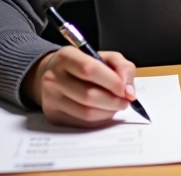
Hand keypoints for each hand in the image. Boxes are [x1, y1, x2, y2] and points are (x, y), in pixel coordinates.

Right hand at [22, 46, 137, 126]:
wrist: (54, 75)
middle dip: (113, 101)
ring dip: (108, 112)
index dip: (111, 81)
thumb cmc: (84, 65)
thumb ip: (122, 67)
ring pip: (86, 112)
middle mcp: (53, 78)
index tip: (124, 89)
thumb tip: (129, 92)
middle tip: (125, 100)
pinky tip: (103, 111)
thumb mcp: (105, 57)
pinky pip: (82, 123)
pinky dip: (99, 120)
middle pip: (88, 95)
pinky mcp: (53, 115)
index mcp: (66, 57)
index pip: (89, 69)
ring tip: (116, 105)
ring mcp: (50, 98)